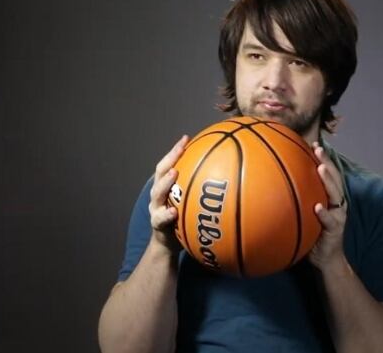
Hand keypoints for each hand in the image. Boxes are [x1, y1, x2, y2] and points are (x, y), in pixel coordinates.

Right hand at [148, 135, 189, 255]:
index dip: (175, 150)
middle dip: (170, 160)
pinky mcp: (157, 225)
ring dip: (165, 183)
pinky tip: (174, 213)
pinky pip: (160, 219)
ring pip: (157, 193)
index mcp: (166, 186)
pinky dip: (166, 215)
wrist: (168, 244)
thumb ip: (201, 190)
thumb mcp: (191, 203)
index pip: (169, 164)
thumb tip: (226, 176)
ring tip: (175, 174)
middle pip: (160, 173)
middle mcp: (158, 195)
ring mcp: (156, 209)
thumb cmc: (184, 219)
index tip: (187, 138)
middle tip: (180, 150)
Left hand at [308, 142, 348, 270]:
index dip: (322, 159)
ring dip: (328, 181)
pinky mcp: (335, 230)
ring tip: (321, 169)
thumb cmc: (312, 236)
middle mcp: (336, 203)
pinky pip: (330, 220)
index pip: (327, 174)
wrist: (326, 260)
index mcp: (329, 198)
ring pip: (336, 194)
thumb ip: (296, 203)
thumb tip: (272, 190)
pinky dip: (324, 213)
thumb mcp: (303, 216)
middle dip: (326, 162)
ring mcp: (338, 215)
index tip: (312, 144)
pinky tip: (317, 207)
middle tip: (318, 149)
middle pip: (334, 178)